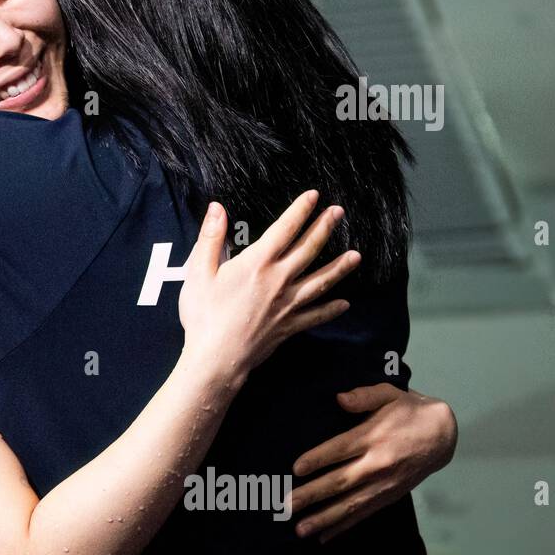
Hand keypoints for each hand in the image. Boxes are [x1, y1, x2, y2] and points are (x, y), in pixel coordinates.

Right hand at [178, 189, 360, 383]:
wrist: (216, 358)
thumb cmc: (204, 315)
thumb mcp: (199, 272)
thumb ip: (211, 238)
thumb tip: (217, 208)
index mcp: (256, 263)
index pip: (284, 229)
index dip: (300, 210)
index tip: (313, 196)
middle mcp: (278, 280)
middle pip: (309, 249)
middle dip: (325, 228)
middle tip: (339, 213)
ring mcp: (287, 304)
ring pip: (320, 281)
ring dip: (339, 267)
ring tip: (356, 256)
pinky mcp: (289, 326)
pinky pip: (316, 315)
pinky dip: (331, 309)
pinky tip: (344, 304)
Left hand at [290, 383, 457, 542]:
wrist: (444, 434)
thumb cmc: (408, 410)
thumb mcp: (389, 393)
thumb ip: (363, 395)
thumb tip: (339, 398)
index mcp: (373, 437)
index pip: (340, 450)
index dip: (317, 459)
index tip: (295, 469)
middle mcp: (378, 464)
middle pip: (340, 482)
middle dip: (311, 495)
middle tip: (285, 506)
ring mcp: (384, 484)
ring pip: (350, 505)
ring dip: (324, 519)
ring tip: (300, 529)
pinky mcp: (390, 496)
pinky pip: (364, 514)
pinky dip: (343, 527)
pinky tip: (323, 537)